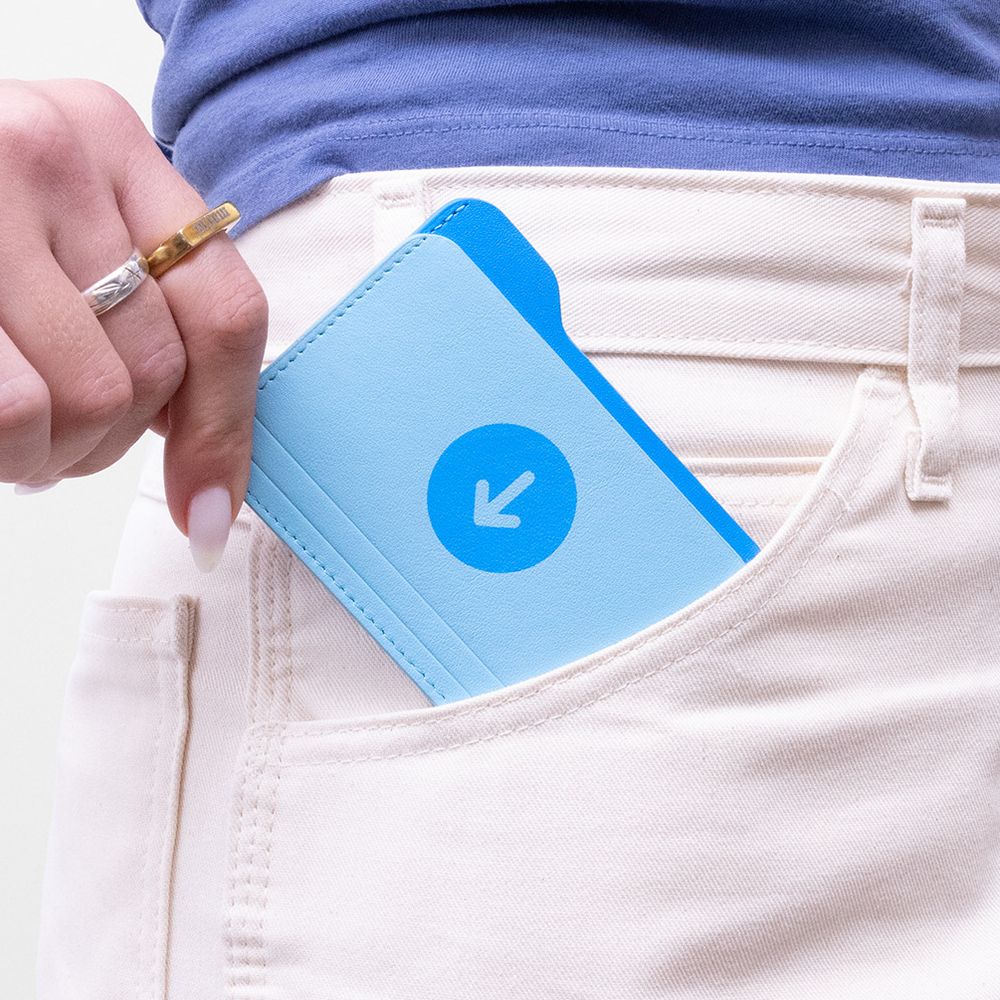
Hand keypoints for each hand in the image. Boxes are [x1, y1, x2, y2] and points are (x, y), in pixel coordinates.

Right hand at [0, 79, 267, 569]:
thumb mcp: (59, 233)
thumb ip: (142, 310)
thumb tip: (212, 471)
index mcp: (111, 143)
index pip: (225, 308)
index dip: (225, 428)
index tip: (209, 508)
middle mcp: (53, 149)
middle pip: (156, 366)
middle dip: (111, 438)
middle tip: (58, 440)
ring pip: (90, 396)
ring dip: (53, 451)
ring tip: (13, 431)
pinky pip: (16, 407)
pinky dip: (9, 450)